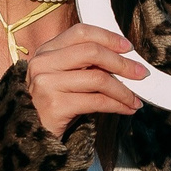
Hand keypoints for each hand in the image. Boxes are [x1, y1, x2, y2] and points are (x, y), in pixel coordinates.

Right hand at [24, 23, 147, 136]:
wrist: (28, 137)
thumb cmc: (52, 106)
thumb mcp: (63, 78)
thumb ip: (85, 65)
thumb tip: (125, 61)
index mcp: (46, 51)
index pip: (80, 32)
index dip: (108, 37)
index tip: (128, 47)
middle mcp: (43, 63)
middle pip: (92, 52)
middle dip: (122, 63)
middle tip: (141, 74)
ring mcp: (46, 83)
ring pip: (98, 78)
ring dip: (124, 90)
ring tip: (135, 99)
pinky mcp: (55, 105)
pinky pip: (96, 101)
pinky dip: (117, 105)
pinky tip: (127, 109)